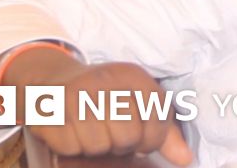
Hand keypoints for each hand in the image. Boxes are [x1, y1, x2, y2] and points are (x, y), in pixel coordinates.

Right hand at [4, 48, 193, 165]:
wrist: (53, 81)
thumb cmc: (104, 97)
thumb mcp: (138, 103)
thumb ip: (164, 131)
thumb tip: (185, 160)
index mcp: (133, 76)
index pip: (157, 122)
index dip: (152, 140)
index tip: (140, 137)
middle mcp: (106, 81)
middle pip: (128, 137)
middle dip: (122, 144)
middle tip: (112, 133)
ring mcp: (76, 94)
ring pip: (100, 146)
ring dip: (97, 146)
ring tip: (92, 130)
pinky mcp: (51, 110)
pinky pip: (72, 148)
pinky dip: (73, 146)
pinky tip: (72, 130)